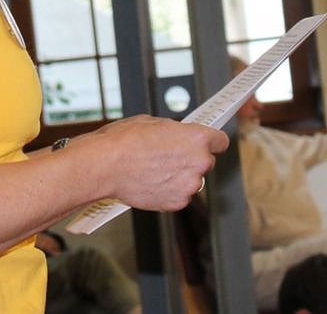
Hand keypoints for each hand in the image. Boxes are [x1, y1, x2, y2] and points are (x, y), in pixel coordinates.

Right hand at [86, 115, 227, 211]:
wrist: (105, 166)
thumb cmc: (124, 141)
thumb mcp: (154, 122)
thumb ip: (175, 132)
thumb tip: (178, 137)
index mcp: (197, 138)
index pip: (220, 142)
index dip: (211, 142)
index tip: (207, 144)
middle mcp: (199, 162)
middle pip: (206, 162)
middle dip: (192, 160)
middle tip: (170, 157)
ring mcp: (189, 185)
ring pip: (192, 181)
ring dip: (180, 177)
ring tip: (156, 170)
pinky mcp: (177, 203)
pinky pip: (180, 195)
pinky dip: (170, 191)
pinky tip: (152, 182)